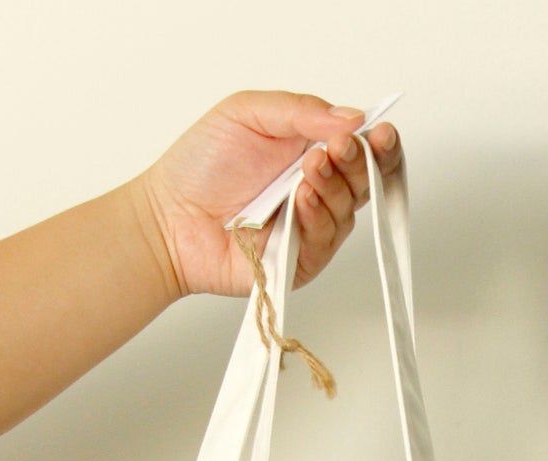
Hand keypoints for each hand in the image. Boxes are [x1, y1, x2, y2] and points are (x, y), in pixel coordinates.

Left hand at [135, 91, 403, 301]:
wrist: (169, 215)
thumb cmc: (201, 165)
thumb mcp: (248, 113)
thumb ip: (300, 110)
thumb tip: (352, 116)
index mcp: (311, 151)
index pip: (361, 148)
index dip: (378, 142)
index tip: (379, 132)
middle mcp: (318, 190)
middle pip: (366, 181)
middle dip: (360, 162)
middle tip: (340, 147)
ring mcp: (310, 228)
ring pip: (349, 211)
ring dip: (334, 186)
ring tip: (308, 170)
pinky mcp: (299, 262)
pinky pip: (325, 242)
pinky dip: (318, 218)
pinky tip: (301, 201)